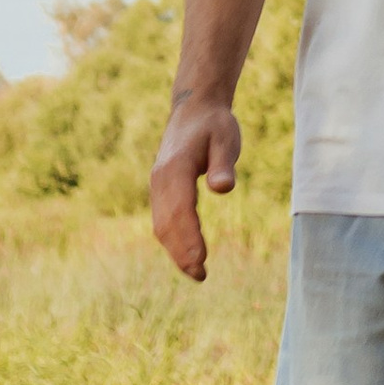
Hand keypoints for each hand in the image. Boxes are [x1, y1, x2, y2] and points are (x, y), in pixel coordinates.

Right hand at [150, 95, 240, 282]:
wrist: (194, 109)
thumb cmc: (214, 125)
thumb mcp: (225, 139)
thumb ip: (223, 165)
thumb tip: (223, 189)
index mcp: (175, 168)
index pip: (180, 209)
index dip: (189, 236)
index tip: (201, 259)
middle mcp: (160, 179)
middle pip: (166, 223)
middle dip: (181, 252)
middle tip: (201, 275)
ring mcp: (157, 185)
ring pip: (161, 224)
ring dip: (176, 250)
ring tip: (196, 272)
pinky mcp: (161, 189)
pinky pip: (162, 219)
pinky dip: (173, 239)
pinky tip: (187, 254)